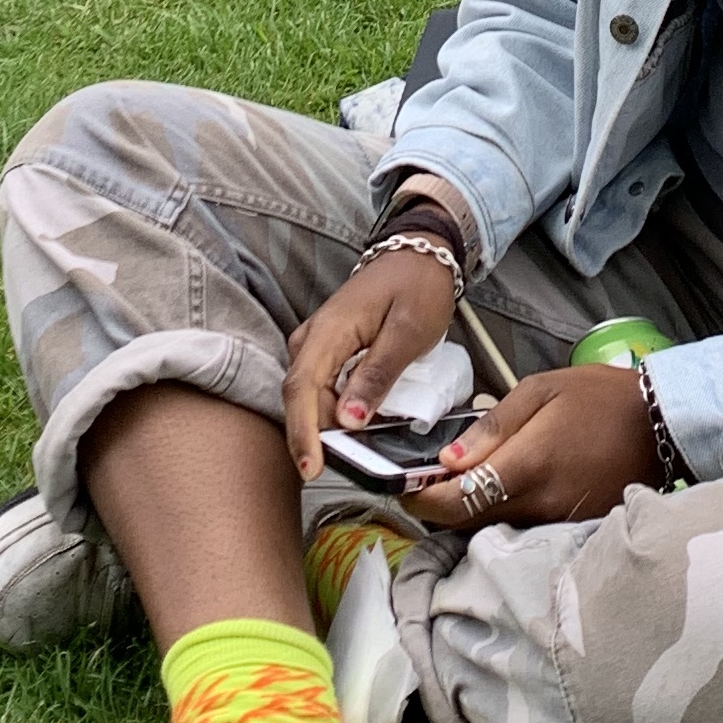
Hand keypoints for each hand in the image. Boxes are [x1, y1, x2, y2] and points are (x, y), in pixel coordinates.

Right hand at [281, 250, 454, 479]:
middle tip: (366, 457)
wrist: (421, 254)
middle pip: (306, 400)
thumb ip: (377, 375)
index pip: (301, 389)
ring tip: (373, 439)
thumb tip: (348, 420)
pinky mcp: (329, 352)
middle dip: (326, 435)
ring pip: (316, 399)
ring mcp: (317, 346)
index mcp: (327, 331)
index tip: (312, 468)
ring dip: (337, 424)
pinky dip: (345, 409)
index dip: (303, 433)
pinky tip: (369, 418)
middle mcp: (311, 340)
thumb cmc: (417, 286)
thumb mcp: (408, 333)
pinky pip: (327, 389)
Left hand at [403, 365, 656, 532]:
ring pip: (492, 528)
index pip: (454, 502)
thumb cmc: (600, 398)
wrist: (663, 424)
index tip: (402, 484)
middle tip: (427, 478)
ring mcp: (557, 523)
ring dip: (469, 511)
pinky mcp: (571, 528)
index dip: (419, 498)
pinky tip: (501, 489)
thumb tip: (448, 460)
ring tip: (462, 479)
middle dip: (439, 505)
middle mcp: (539, 505)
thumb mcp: (541, 391)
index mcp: (527, 466)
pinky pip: (522, 528)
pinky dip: (501, 514)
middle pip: (467, 523)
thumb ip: (492, 427)